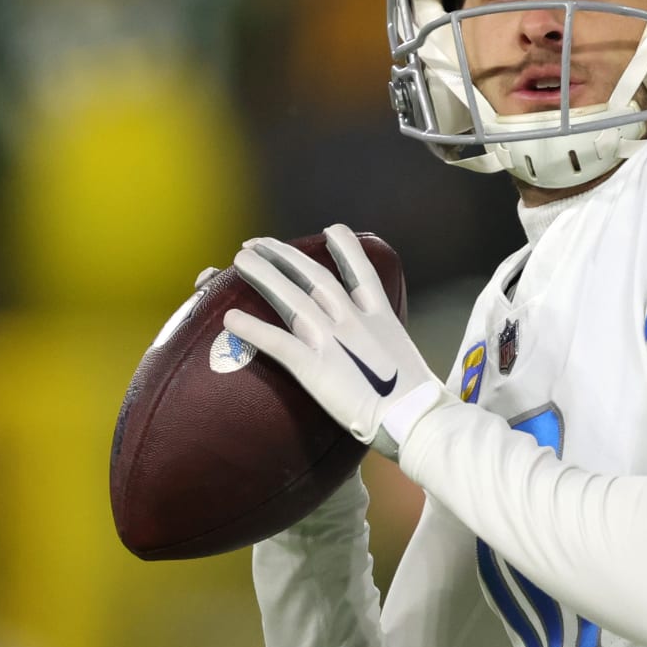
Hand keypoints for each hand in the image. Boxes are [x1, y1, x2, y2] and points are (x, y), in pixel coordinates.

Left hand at [224, 225, 448, 457]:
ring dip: (264, 275)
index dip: (345, 247)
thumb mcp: (408, 360)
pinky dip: (252, 328)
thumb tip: (380, 358)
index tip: (330, 229)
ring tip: (240, 260)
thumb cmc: (416, 402)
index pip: (361, 271)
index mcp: (380, 318)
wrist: (413, 417)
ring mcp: (332, 340)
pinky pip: (276, 341)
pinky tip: (230, 319)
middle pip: (313, 276)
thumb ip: (387, 350)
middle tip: (258, 244)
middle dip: (285, 255)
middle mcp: (353, 320)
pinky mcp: (314, 366)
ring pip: (291, 297)